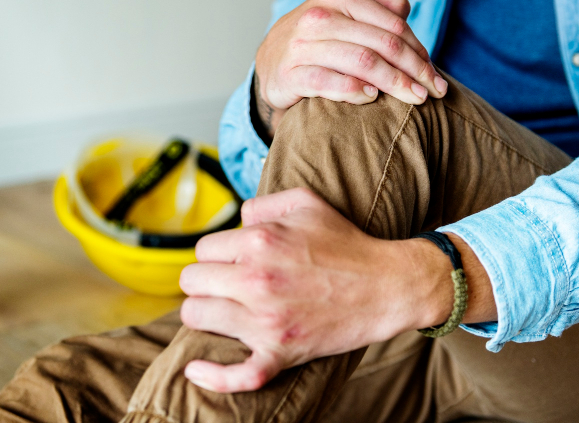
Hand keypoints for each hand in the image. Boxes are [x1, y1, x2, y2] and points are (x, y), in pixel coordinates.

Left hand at [178, 189, 455, 392]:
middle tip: (225, 285)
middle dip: (205, 281)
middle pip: (191, 282)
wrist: (387, 286)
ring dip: (206, 313)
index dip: (216, 254)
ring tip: (223, 310)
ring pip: (196, 317)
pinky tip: (196, 370)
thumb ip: (261, 204)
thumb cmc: (346, 241)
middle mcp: (256, 280)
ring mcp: (267, 321)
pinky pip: (237, 375)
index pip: (202, 249)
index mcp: (259, 241)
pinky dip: (213, 376)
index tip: (232, 261)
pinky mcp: (281, 353)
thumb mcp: (305, 202)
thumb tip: (235, 223)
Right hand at [253, 0, 446, 135]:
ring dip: (395, 83)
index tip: (435, 77)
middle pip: (383, 43)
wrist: (270, 60)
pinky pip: (328, 82)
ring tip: (414, 99)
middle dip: (415, 70)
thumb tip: (406, 10)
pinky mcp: (289, 74)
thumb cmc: (318, 39)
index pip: (394, 25)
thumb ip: (375, 8)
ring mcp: (302, 45)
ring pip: (362, 61)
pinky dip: (354, 91)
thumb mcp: (343, 14)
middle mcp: (320, 16)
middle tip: (434, 92)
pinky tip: (372, 98)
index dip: (420, 52)